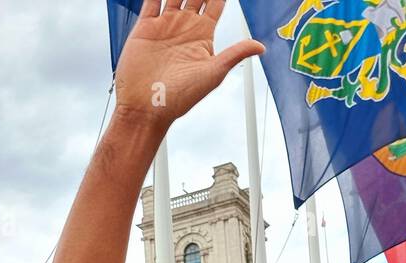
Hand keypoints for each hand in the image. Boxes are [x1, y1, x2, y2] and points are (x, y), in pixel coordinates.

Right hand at [114, 1, 263, 132]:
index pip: (216, 2)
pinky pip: (152, 0)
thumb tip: (261, 46)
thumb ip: (234, 54)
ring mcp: (165, 25)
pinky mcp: (145, 28)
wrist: (146, 108)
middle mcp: (185, 27)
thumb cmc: (179, 98)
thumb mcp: (212, 74)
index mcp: (203, 35)